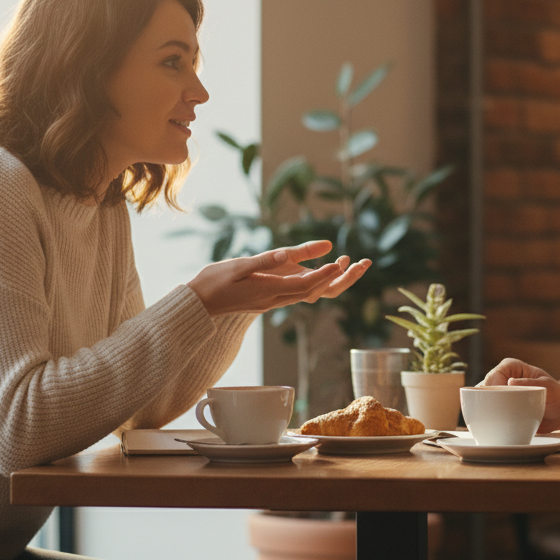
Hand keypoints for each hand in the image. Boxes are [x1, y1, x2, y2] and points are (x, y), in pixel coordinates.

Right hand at [187, 241, 371, 316]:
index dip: (325, 275)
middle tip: (360, 263)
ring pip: (310, 293)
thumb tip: (285, 254)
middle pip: (314, 291)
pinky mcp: (270, 299)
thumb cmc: (213, 283)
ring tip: (350, 264)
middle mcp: (275, 299)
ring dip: (331, 280)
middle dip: (339, 279)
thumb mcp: (237, 266)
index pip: (305, 285)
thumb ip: (264, 261)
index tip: (342, 263)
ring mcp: (273, 301)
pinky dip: (315, 281)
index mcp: (268, 291)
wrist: (198, 305)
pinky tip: (324, 272)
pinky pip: (299, 292)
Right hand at [480, 358, 559, 432]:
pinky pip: (487, 412)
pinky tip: (486, 427)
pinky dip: (485, 419)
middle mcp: (501, 378)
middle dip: (483, 401)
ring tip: (487, 422)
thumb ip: (530, 384)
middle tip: (489, 415)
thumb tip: (509, 382)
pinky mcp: (499, 408)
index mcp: (511, 367)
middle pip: (483, 388)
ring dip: (482, 411)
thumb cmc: (557, 395)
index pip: (494, 375)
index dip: (491, 388)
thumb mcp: (547, 387)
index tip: (494, 401)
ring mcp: (499, 394)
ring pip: (481, 400)